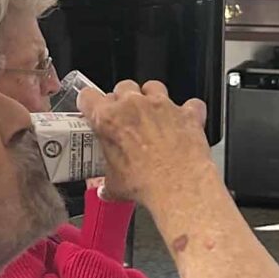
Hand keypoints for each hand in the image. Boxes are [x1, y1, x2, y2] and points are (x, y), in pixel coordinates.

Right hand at [79, 78, 210, 207]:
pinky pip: (190, 103)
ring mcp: (162, 105)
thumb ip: (108, 183)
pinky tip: (184, 122)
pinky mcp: (186, 112)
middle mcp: (134, 105)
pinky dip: (188, 111)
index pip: (88, 96)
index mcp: (109, 119)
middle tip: (125, 118)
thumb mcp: (115, 185)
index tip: (92, 108)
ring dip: (152, 97)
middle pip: (123, 87)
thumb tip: (107, 190)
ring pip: (153, 87)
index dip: (89, 102)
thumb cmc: (144, 183)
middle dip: (123, 99)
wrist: (178, 186)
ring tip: (153, 115)